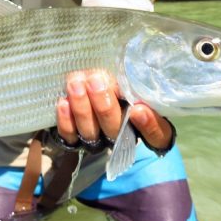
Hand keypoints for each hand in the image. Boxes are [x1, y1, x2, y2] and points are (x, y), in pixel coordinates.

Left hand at [56, 70, 173, 150]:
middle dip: (105, 106)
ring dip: (82, 108)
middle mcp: (120, 136)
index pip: (156, 134)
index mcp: (144, 125)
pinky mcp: (75, 139)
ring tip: (76, 84)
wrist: (92, 90)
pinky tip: (63, 102)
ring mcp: (97, 138)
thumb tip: (137, 96)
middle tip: (96, 81)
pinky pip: (69, 136)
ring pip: (90, 132)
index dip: (149, 125)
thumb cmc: (122, 86)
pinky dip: (66, 121)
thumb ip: (138, 86)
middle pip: (115, 129)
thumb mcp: (136, 84)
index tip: (139, 109)